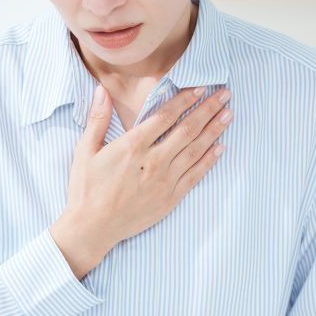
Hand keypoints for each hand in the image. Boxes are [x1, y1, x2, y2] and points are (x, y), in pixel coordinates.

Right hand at [50, 83, 233, 279]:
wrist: (93, 228)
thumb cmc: (87, 189)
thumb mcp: (86, 151)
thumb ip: (98, 119)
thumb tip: (101, 90)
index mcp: (132, 146)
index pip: (166, 116)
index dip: (185, 100)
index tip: (201, 88)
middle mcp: (153, 161)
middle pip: (187, 129)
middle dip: (208, 109)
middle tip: (225, 95)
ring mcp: (164, 180)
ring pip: (195, 150)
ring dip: (214, 130)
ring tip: (229, 115)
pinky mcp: (171, 198)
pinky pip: (195, 175)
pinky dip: (210, 160)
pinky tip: (221, 147)